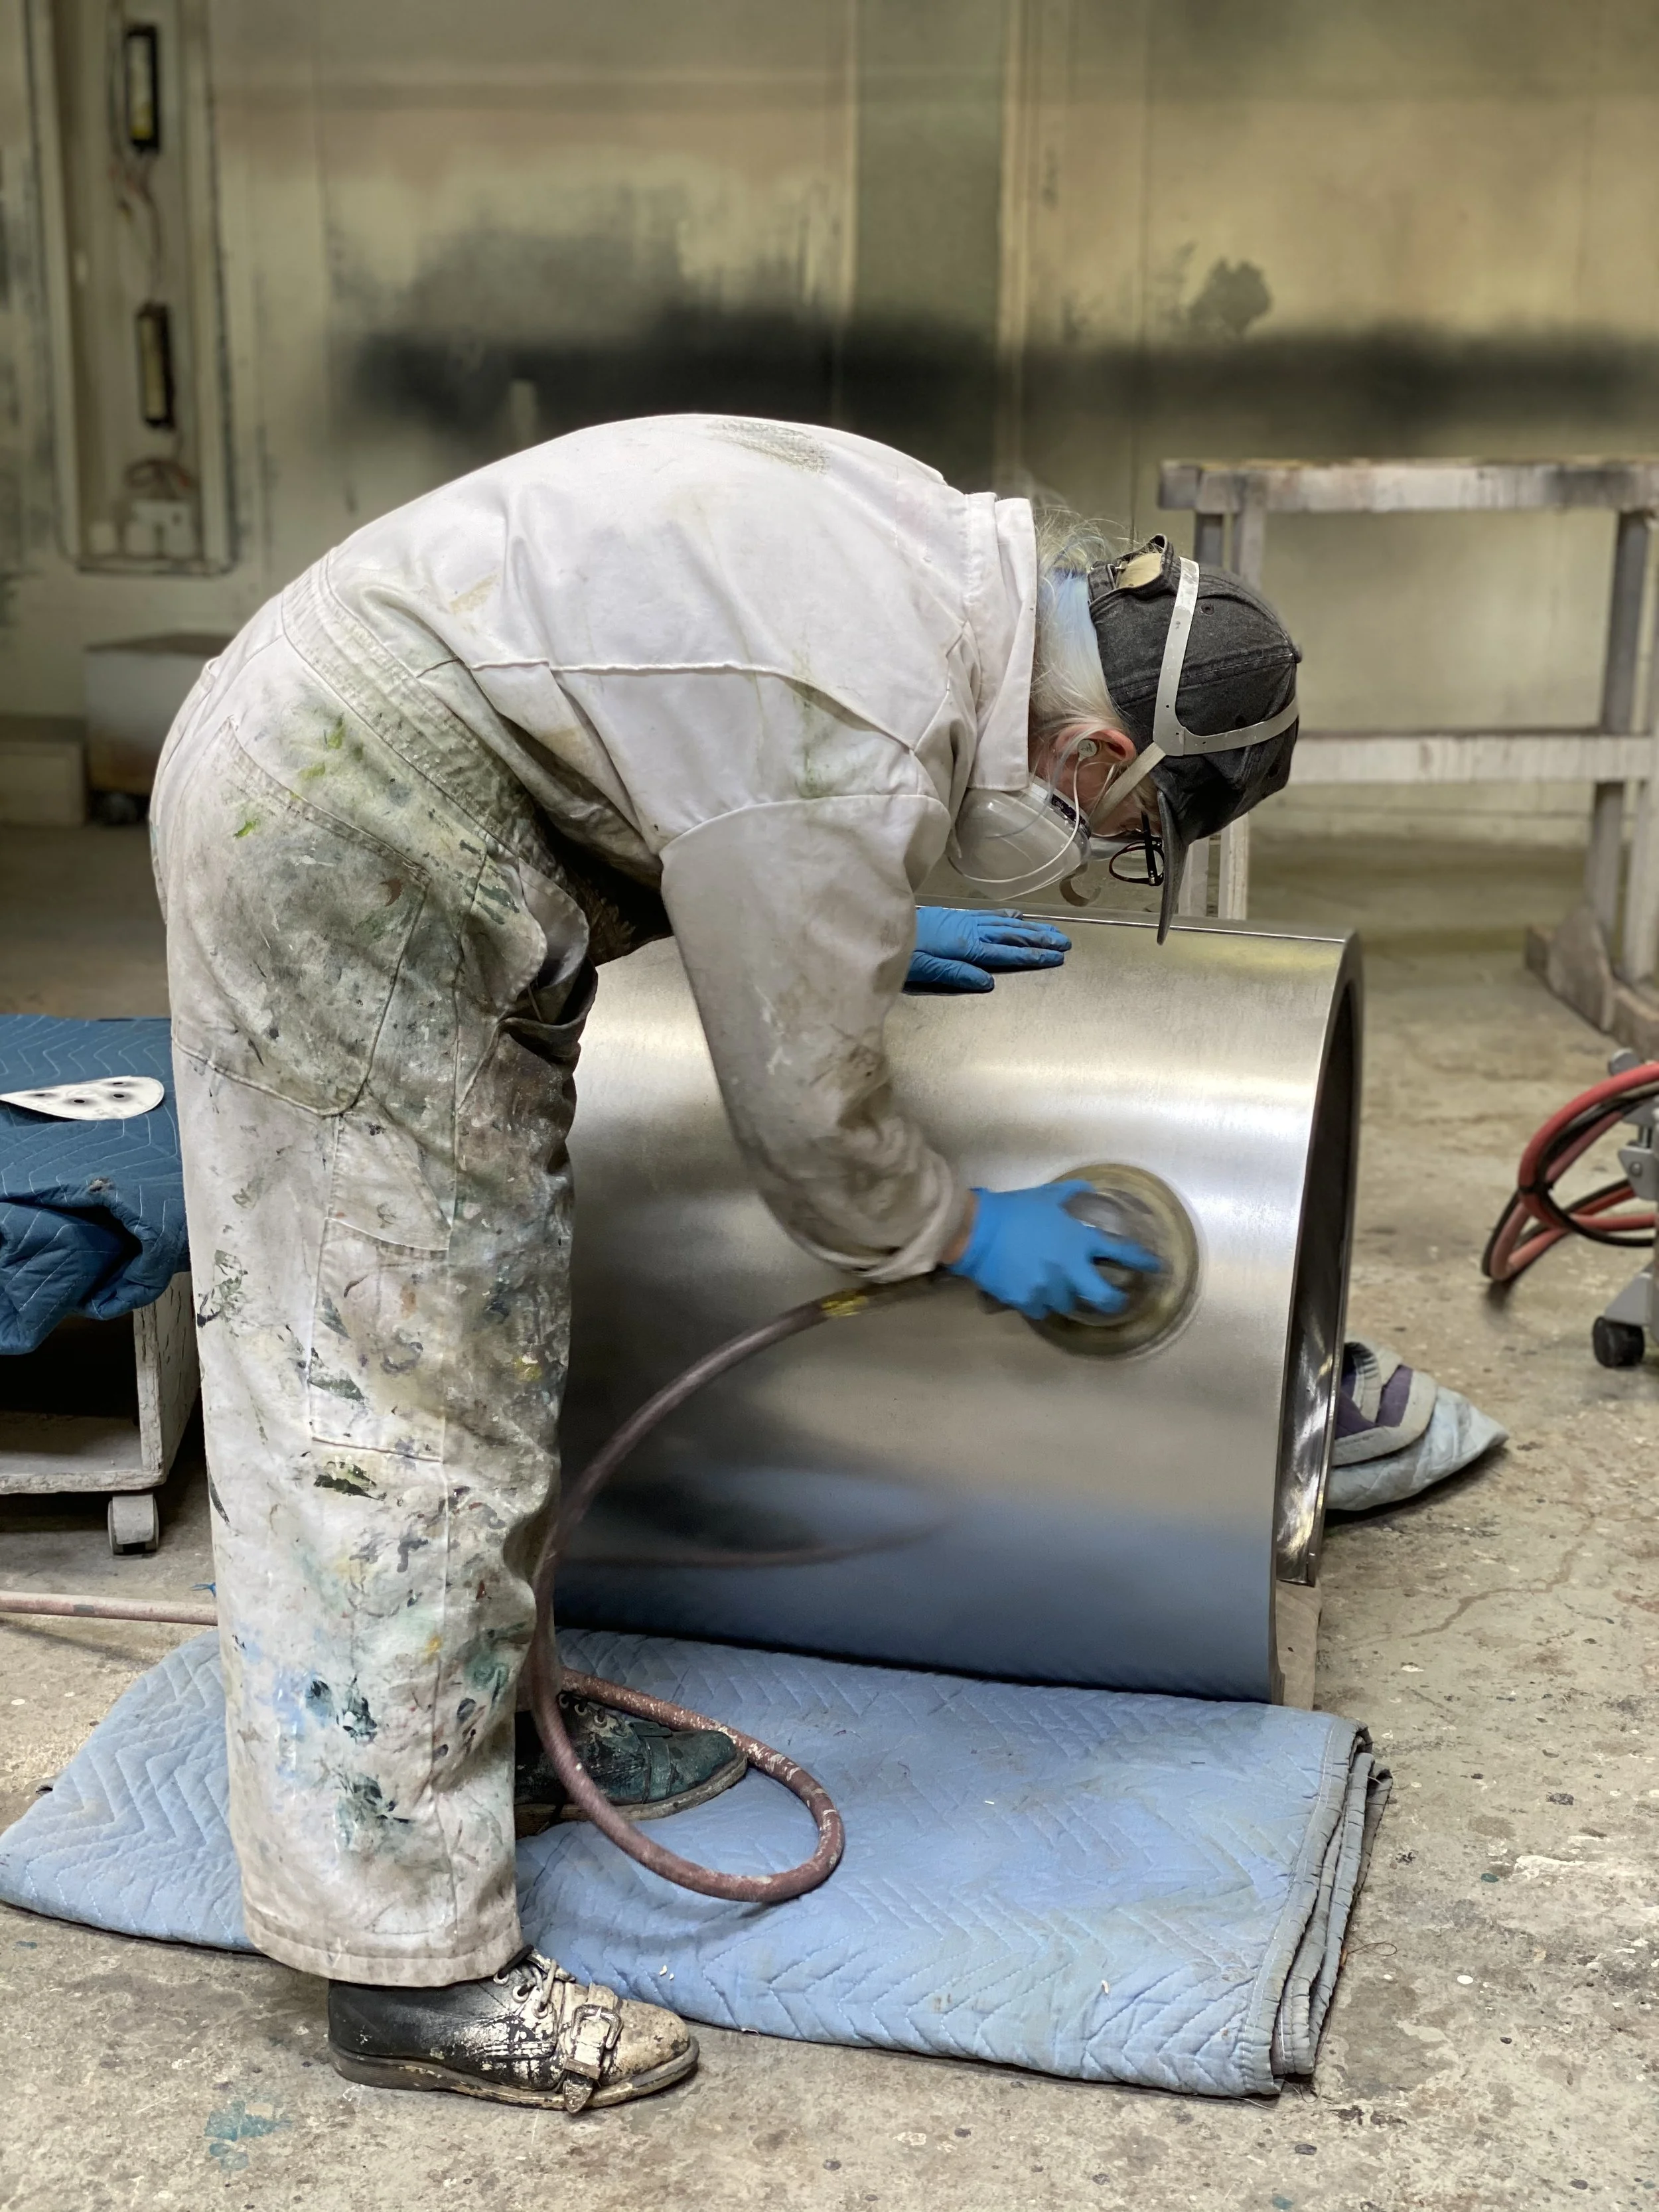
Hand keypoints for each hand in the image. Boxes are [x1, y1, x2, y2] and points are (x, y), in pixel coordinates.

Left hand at [903, 907, 1070, 995]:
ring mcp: (964, 921)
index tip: (1055, 957)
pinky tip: (1018, 916)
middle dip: (1040, 939)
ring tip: (1052, 931)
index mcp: (965, 948)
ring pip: (1004, 924)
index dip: (1032, 956)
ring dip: (1030, 928)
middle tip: (1065, 943)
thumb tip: (989, 983)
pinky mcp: (956, 916)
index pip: (1006, 954)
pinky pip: (989, 914)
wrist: (879, 925)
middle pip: (1011, 936)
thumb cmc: (900, 955)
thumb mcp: (925, 971)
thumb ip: (957, 975)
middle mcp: (970, 931)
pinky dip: (1007, 916)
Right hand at [944, 1181, 1159, 1320]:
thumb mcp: (1047, 1196)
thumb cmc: (1014, 1210)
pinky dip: (1042, 1301)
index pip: (1121, 1253)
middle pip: (1103, 1297)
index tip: (1154, 1267)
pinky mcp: (1027, 1300)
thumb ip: (1071, 1195)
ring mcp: (1048, 1288)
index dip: (1142, 1261)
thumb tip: (1085, 1191)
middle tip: (1116, 1301)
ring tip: (1064, 1289)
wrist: (976, 1232)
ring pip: (1069, 1303)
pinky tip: (1038, 1293)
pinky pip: (1042, 1308)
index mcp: (1078, 1241)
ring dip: (1069, 1296)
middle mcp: (1069, 1270)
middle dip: (1114, 1302)